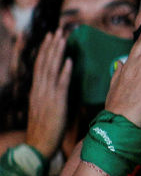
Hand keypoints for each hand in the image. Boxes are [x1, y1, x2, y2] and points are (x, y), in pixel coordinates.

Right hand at [25, 29, 71, 156]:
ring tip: (63, 38)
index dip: (46, 50)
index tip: (52, 37)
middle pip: (44, 63)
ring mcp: (47, 95)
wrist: (38, 145)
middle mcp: (40, 90)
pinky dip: (64, 72)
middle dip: (52, 46)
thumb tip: (59, 86)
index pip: (41, 65)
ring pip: (51, 69)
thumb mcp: (46, 108)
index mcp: (37, 90)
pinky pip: (60, 84)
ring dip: (58, 53)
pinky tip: (69, 61)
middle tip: (58, 30)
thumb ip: (51, 95)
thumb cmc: (46, 129)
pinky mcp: (56, 103)